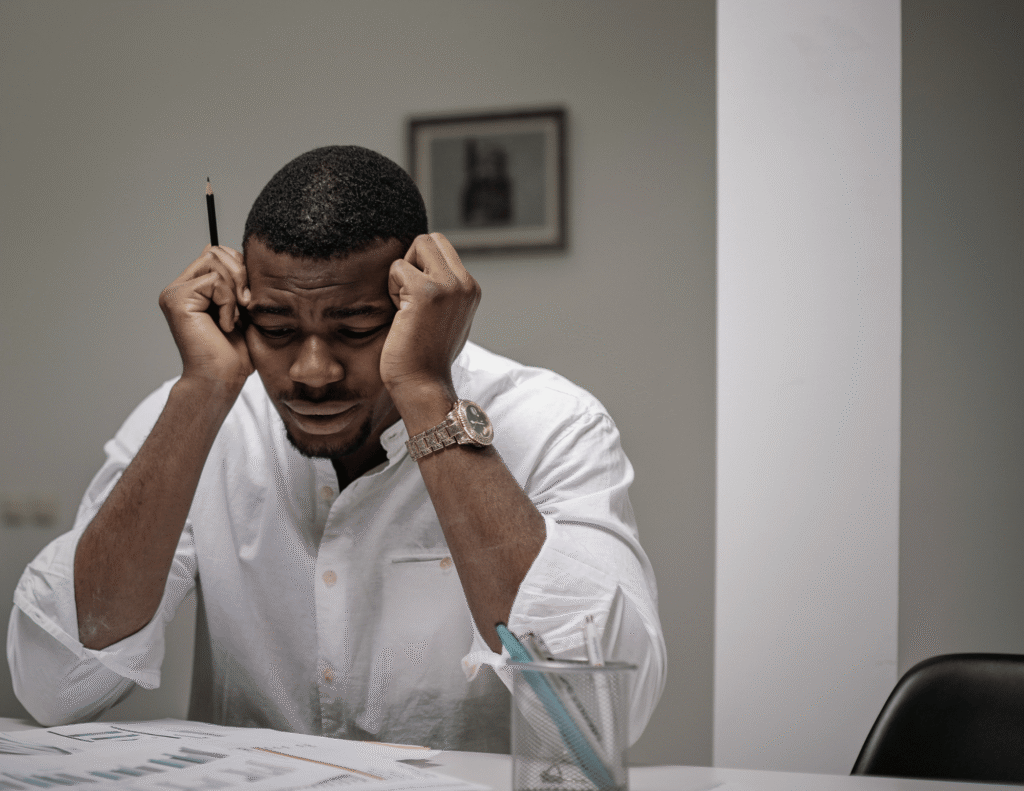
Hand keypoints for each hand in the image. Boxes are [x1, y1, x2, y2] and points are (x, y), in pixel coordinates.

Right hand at [159, 245, 253, 388]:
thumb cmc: (233, 352)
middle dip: (241, 276)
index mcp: (192, 288)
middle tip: (246, 306)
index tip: (248, 298)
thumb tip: (215, 247)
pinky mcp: (177, 299)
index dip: (240, 268)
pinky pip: (214, 281)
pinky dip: (228, 304)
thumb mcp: (240, 307)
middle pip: (217, 252)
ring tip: (233, 318)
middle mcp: (178, 288)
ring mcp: (174, 293)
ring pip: (216, 263)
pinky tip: (225, 325)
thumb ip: (232, 280)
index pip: (218, 254)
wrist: (221, 378)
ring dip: (234, 292)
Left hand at [381, 233, 479, 405]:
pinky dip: (391, 289)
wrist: (424, 385)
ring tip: (406, 308)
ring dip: (401, 275)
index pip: (441, 247)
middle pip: (430, 239)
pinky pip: (398, 268)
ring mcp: (448, 286)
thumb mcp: (446, 318)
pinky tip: (400, 316)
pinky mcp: (426, 292)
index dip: (421, 264)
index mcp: (471, 288)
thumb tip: (424, 266)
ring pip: (416, 247)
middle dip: (412, 260)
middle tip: (407, 296)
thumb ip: (444, 291)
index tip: (416, 298)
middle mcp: (464, 284)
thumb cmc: (427, 357)